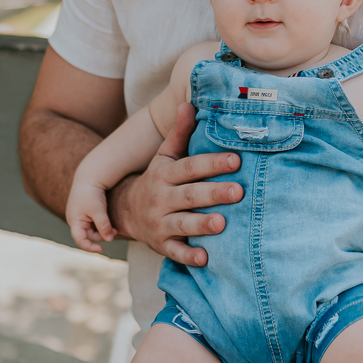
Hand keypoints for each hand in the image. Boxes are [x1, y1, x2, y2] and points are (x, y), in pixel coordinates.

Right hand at [65, 168, 114, 251]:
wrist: (90, 176)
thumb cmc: (92, 193)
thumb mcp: (98, 210)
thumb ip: (103, 226)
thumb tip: (109, 240)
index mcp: (74, 221)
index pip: (80, 240)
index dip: (90, 247)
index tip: (101, 249)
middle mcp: (75, 220)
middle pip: (88, 235)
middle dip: (101, 235)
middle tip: (115, 232)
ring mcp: (79, 216)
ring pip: (92, 230)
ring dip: (102, 230)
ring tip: (114, 228)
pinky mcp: (84, 212)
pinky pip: (92, 223)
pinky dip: (101, 224)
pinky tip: (109, 222)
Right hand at [110, 102, 243, 266]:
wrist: (124, 212)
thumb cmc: (157, 180)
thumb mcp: (164, 157)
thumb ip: (179, 134)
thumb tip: (188, 103)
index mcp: (164, 174)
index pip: (190, 167)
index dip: (212, 163)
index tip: (236, 159)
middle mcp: (160, 199)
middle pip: (190, 195)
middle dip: (214, 193)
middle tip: (239, 191)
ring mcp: (160, 223)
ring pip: (182, 224)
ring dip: (202, 224)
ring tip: (223, 224)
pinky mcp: (161, 245)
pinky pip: (175, 252)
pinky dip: (189, 257)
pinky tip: (206, 258)